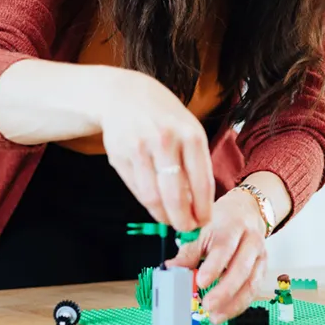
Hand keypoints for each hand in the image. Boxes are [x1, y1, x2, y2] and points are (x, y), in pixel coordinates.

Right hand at [95, 68, 214, 231]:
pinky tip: (156, 206)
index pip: (201, 182)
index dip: (203, 208)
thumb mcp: (189, 130)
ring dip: (164, 216)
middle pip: (175, 195)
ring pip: (153, 197)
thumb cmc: (165, 117)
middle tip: (187, 229)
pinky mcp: (119, 156)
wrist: (125, 95)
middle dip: (183, 219)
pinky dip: (148, 204)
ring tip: (171, 221)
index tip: (205, 221)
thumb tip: (199, 204)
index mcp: (191, 135)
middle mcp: (165, 141)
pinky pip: (136, 190)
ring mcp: (139, 149)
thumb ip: (195, 163)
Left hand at [165, 187, 267, 324]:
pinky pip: (254, 289)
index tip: (201, 283)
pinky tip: (225, 312)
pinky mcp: (263, 268)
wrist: (247, 213)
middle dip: (225, 290)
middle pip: (242, 268)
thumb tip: (171, 268)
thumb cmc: (221, 223)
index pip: (225, 247)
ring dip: (234, 303)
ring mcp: (260, 255)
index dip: (214, 266)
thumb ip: (189, 251)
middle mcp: (251, 240)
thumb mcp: (204, 230)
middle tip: (207, 306)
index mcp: (233, 226)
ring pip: (252, 282)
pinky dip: (240, 304)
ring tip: (215, 316)